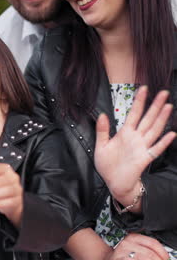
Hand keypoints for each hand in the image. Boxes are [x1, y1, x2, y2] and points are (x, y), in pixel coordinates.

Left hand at [94, 86, 175, 210]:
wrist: (113, 183)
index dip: (139, 102)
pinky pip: (156, 149)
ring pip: (154, 130)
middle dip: (155, 106)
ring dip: (161, 119)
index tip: (144, 88)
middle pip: (148, 119)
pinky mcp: (145, 159)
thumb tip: (102, 114)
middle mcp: (136, 138)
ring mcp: (142, 147)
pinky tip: (171, 134)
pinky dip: (164, 142)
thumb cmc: (107, 165)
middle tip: (163, 92)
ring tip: (168, 106)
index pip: (134, 114)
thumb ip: (102, 131)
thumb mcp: (101, 146)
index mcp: (125, 133)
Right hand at [105, 233, 168, 259]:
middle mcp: (127, 243)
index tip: (165, 258)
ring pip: (145, 258)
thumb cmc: (122, 254)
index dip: (162, 252)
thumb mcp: (132, 245)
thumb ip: (144, 246)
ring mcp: (123, 253)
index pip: (153, 243)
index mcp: (132, 237)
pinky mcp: (120, 259)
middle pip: (150, 253)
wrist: (106, 258)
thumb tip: (161, 254)